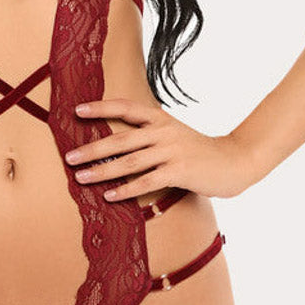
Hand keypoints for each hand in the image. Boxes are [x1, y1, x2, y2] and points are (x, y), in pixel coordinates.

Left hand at [65, 97, 254, 199]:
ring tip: (81, 177)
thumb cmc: (199, 150)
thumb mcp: (174, 133)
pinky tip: (109, 196)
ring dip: (102, 171)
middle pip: (120, 139)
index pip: (126, 108)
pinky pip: (147, 182)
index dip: (101, 108)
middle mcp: (163, 131)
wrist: (235, 160)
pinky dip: (126, 190)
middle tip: (69, 157)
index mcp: (160, 118)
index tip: (77, 110)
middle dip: (92, 148)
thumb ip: (150, 135)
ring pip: (129, 162)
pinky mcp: (179, 171)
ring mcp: (171, 151)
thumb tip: (115, 143)